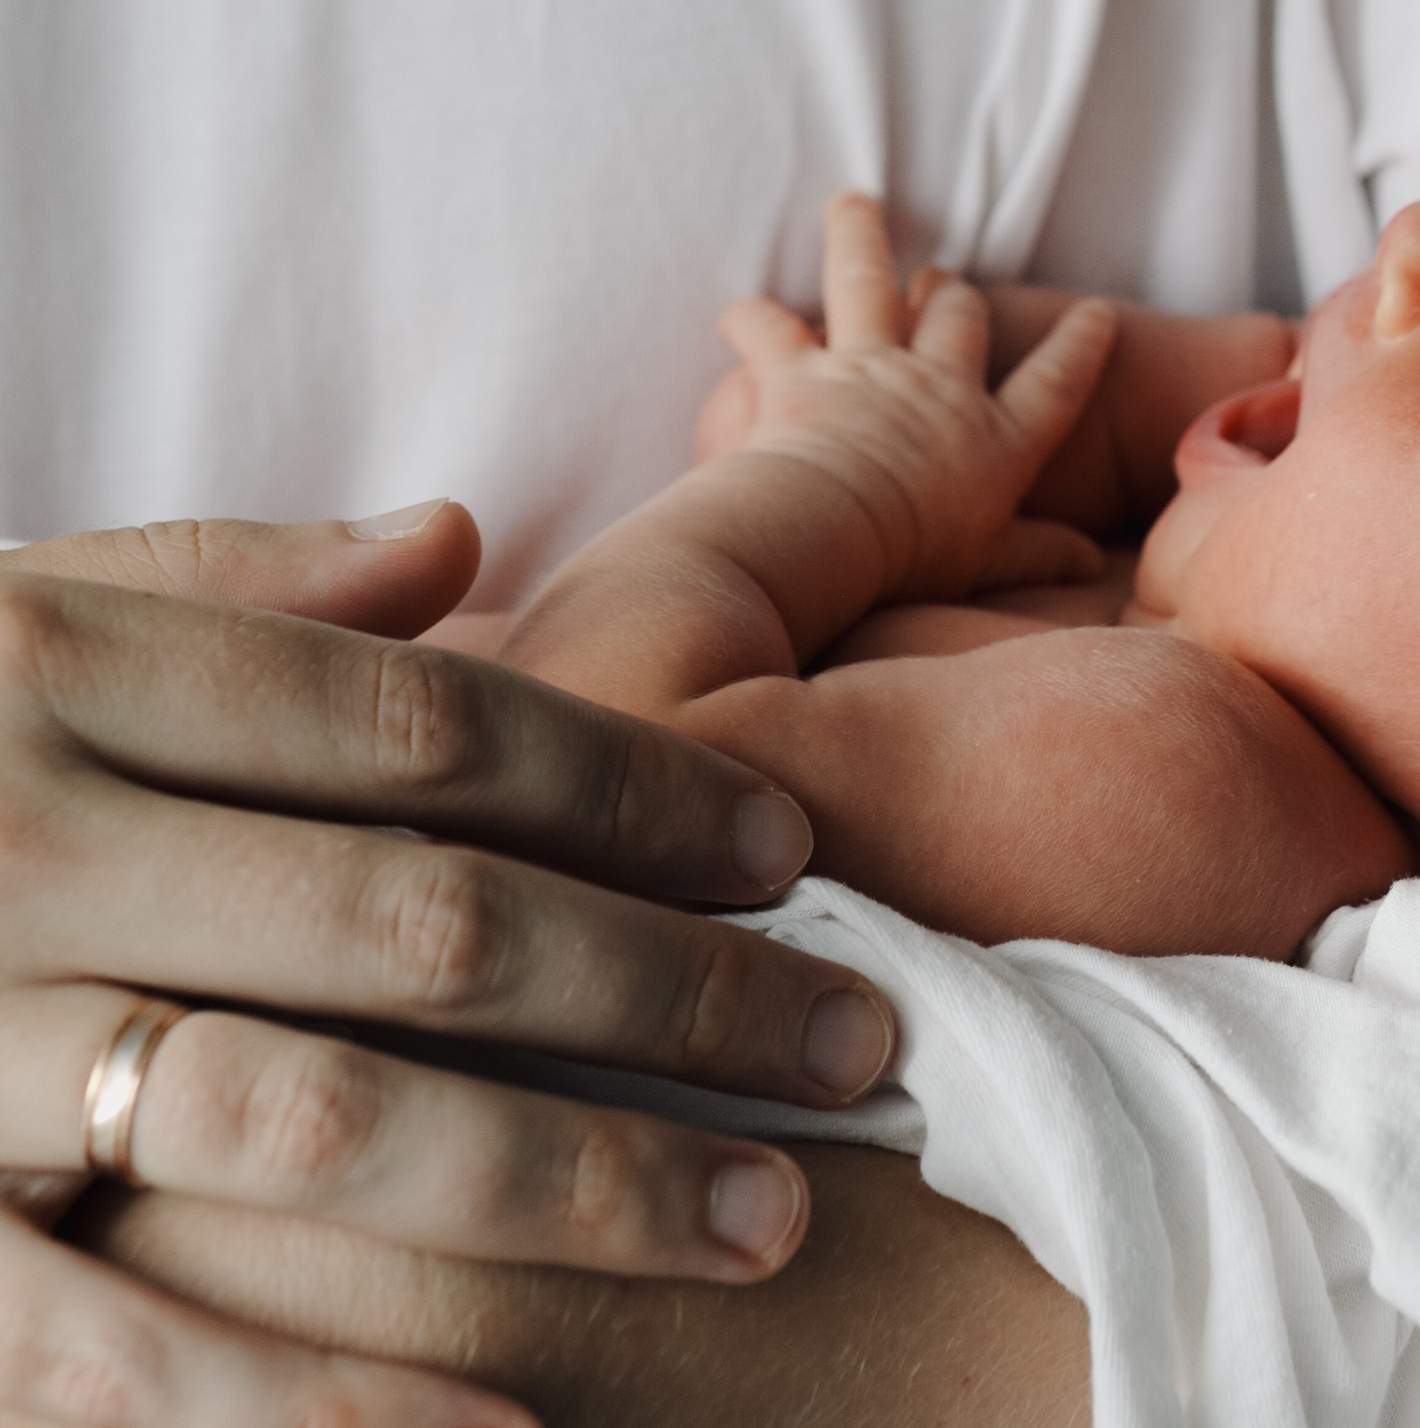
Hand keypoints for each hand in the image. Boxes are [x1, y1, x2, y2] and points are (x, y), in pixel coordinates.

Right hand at [0, 508, 898, 1427]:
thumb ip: (217, 590)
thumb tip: (460, 547)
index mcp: (58, 672)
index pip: (419, 725)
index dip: (631, 781)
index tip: (796, 844)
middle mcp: (22, 841)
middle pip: (423, 913)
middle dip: (666, 985)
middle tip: (865, 1042)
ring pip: (317, 1116)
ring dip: (563, 1181)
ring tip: (758, 1227)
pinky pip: (118, 1348)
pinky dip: (318, 1408)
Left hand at [711, 195, 1117, 601]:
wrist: (835, 529)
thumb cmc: (913, 558)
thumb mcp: (986, 562)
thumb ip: (1037, 555)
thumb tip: (1092, 566)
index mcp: (994, 439)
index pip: (1054, 384)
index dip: (1079, 347)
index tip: (1096, 312)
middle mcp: (938, 388)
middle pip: (958, 319)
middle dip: (955, 293)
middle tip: (946, 278)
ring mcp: (869, 369)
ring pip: (868, 282)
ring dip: (859, 237)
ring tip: (852, 202)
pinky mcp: (802, 371)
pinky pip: (771, 331)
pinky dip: (751, 319)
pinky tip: (737, 311)